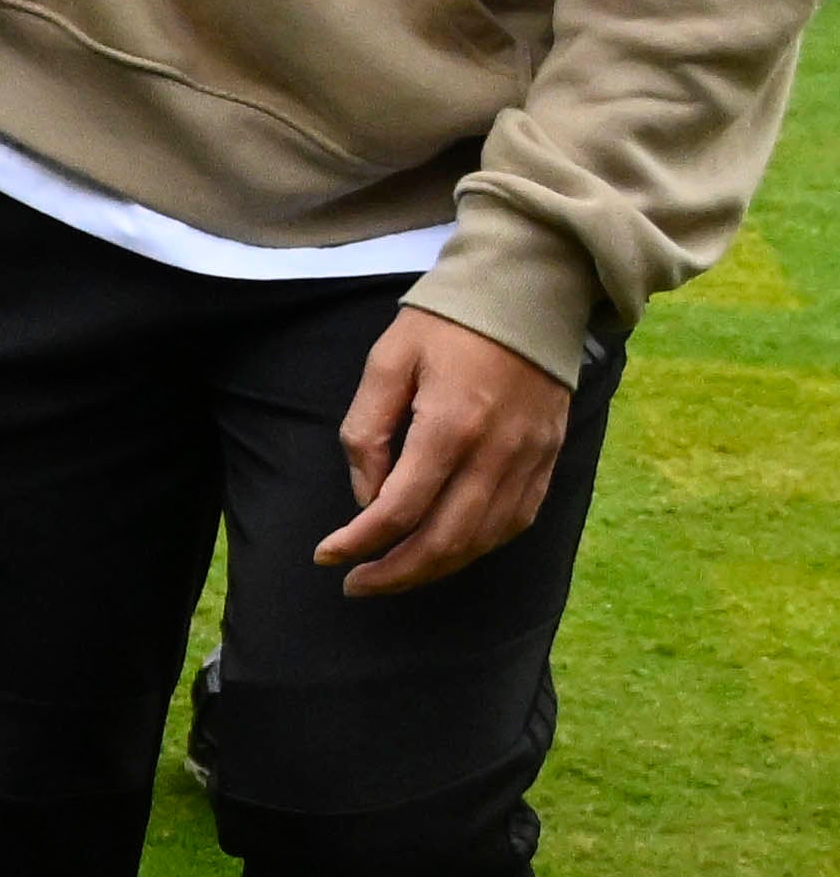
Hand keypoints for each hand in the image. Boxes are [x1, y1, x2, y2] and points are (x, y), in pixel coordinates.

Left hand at [324, 308, 576, 598]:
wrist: (530, 292)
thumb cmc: (448, 322)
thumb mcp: (387, 360)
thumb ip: (367, 430)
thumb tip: (367, 497)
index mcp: (450, 425)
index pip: (399, 509)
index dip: (359, 542)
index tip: (327, 556)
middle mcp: (497, 452)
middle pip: (445, 540)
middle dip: (395, 573)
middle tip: (356, 584)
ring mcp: (530, 459)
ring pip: (483, 540)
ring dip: (435, 568)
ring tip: (393, 575)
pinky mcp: (550, 458)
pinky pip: (515, 522)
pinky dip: (478, 547)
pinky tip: (446, 551)